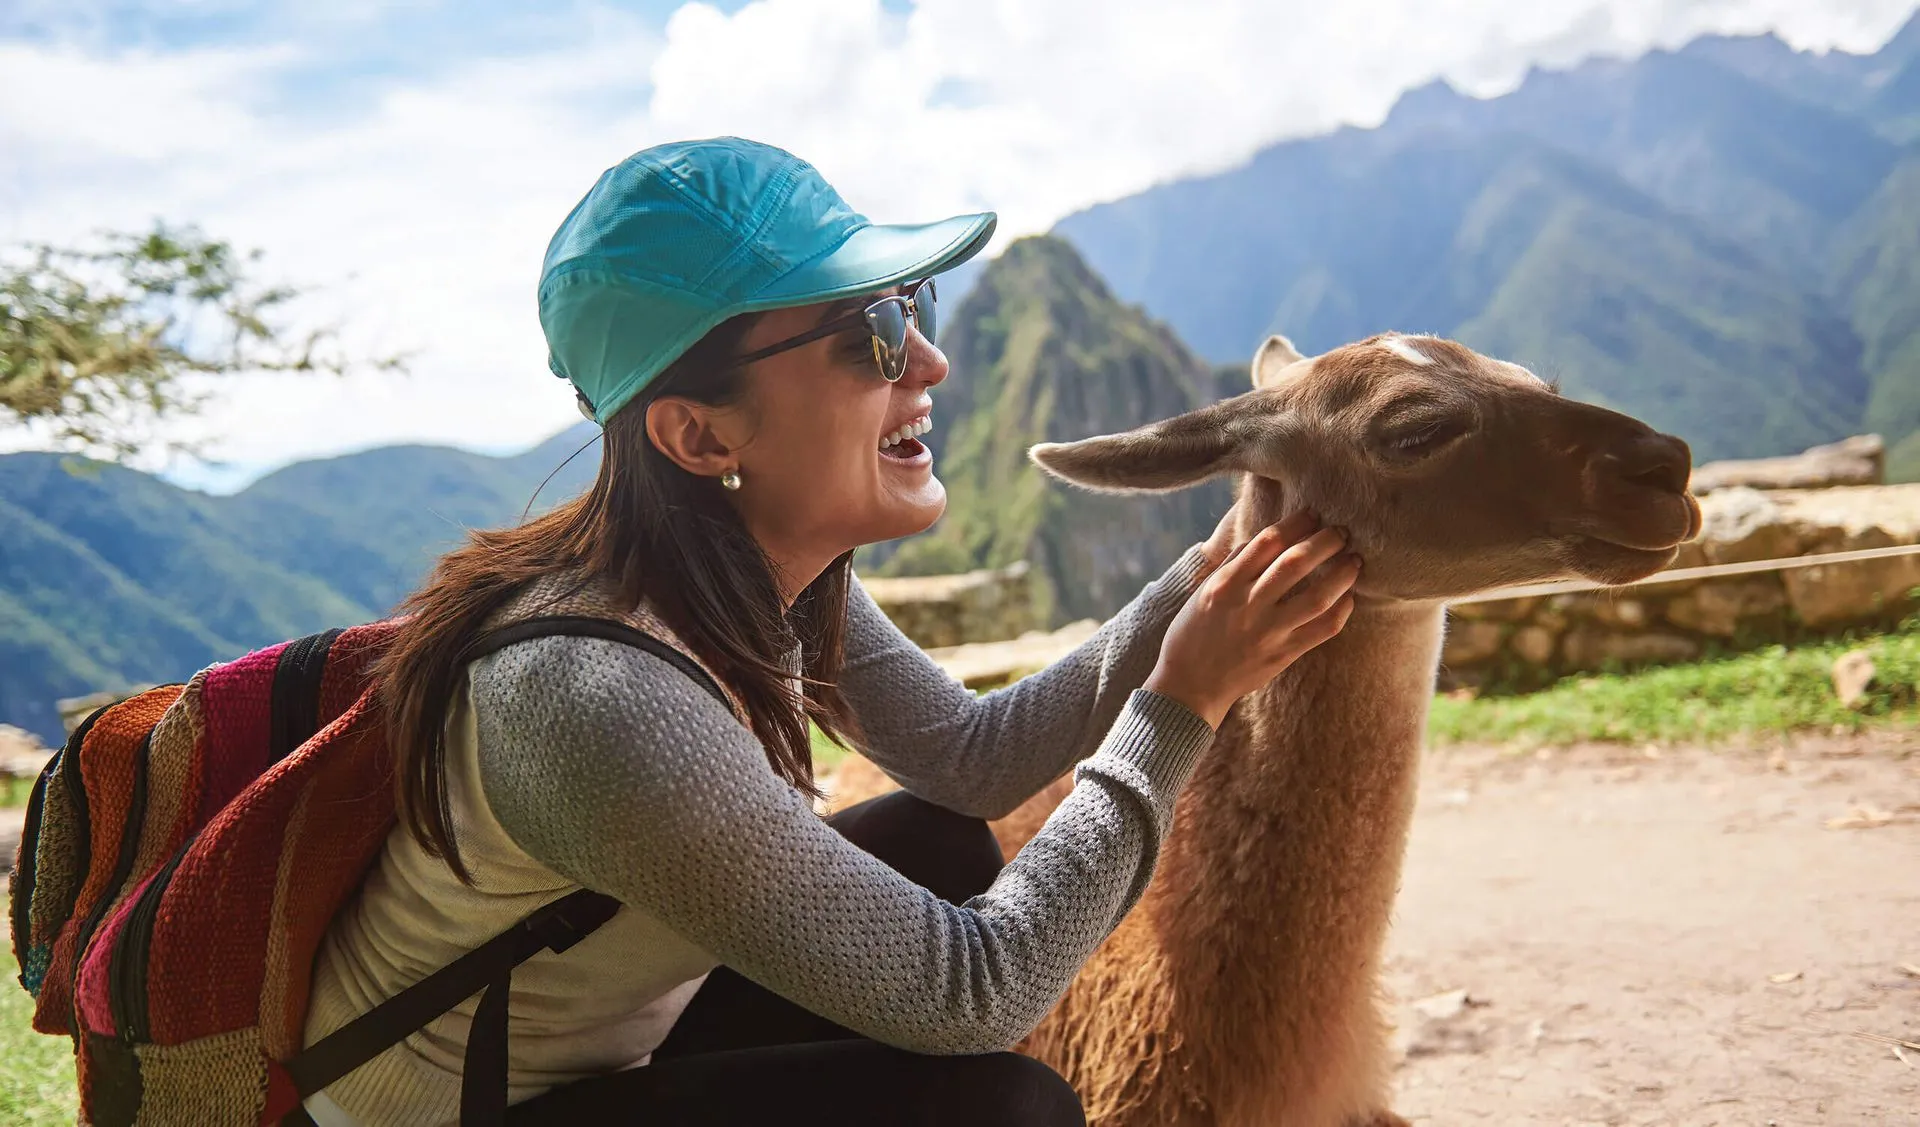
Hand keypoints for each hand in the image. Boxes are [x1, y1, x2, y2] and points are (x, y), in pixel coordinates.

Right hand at [1145, 510, 1358, 728]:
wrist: (1188, 686)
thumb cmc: (1192, 635)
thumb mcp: (1203, 593)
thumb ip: (1232, 564)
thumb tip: (1265, 538)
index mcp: (1225, 584)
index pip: (1267, 542)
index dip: (1295, 523)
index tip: (1312, 514)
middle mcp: (1247, 605)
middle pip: (1295, 563)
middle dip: (1325, 541)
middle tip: (1342, 532)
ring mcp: (1268, 632)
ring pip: (1316, 596)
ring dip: (1341, 574)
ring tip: (1354, 561)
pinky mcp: (1283, 655)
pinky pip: (1322, 630)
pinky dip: (1341, 610)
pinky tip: (1348, 598)